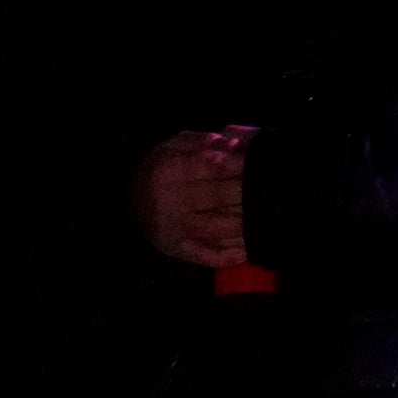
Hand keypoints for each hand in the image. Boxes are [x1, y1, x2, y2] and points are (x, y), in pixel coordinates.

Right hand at [136, 126, 258, 268]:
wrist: (130, 201)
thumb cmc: (161, 170)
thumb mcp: (175, 146)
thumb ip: (204, 141)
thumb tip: (234, 144)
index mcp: (168, 171)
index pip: (208, 166)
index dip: (236, 164)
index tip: (255, 161)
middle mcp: (170, 201)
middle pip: (217, 197)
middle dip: (246, 191)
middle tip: (267, 187)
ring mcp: (176, 229)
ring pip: (218, 229)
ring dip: (245, 224)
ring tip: (265, 215)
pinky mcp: (180, 249)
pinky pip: (209, 255)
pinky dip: (231, 254)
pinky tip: (248, 247)